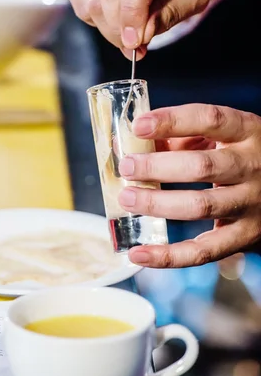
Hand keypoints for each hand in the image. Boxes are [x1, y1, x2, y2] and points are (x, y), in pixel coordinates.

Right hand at [66, 0, 217, 58]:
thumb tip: (141, 36)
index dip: (134, 10)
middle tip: (133, 44)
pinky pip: (78, 1)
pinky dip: (95, 19)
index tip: (135, 41)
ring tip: (127, 30)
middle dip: (119, 26)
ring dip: (107, 27)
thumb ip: (170, 13)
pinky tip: (113, 14)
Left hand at [118, 104, 260, 267]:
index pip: (210, 119)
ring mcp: (250, 204)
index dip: (172, 121)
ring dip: (158, 203)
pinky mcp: (244, 237)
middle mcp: (253, 166)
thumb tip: (127, 144)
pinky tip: (138, 253)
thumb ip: (179, 138)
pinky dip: (168, 256)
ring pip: (200, 206)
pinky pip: (203, 251)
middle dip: (157, 167)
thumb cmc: (240, 159)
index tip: (139, 126)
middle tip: (126, 168)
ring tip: (127, 199)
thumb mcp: (220, 138)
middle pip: (202, 166)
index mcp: (248, 132)